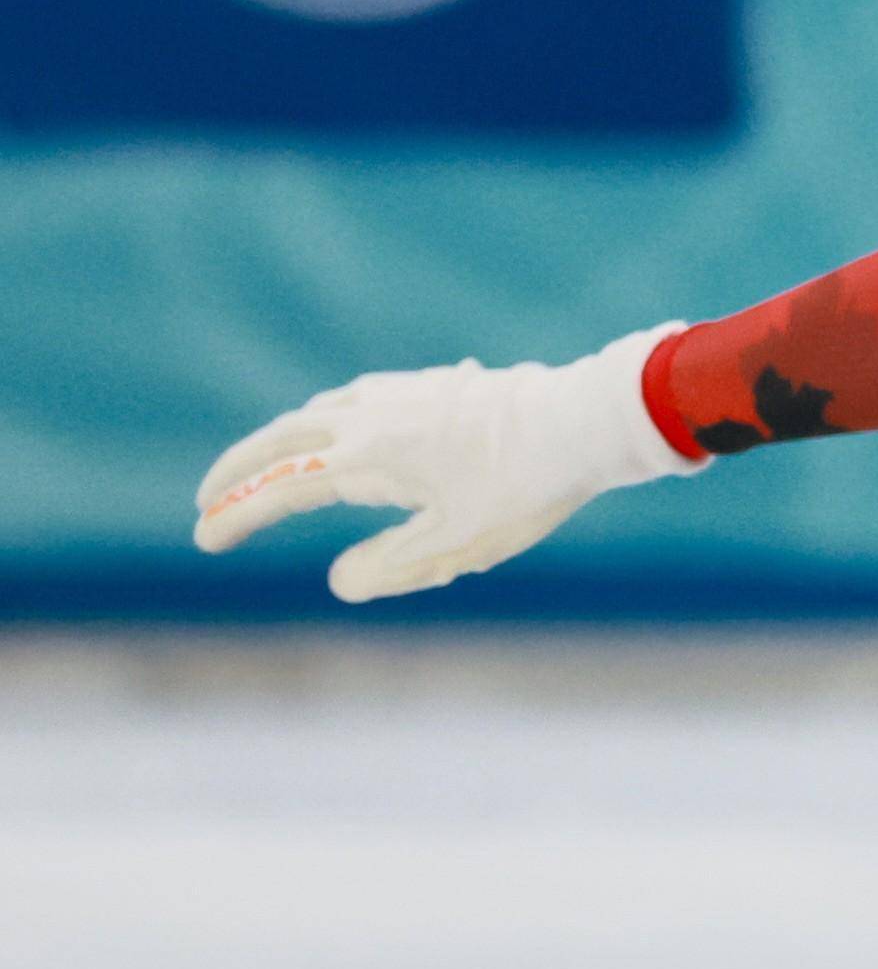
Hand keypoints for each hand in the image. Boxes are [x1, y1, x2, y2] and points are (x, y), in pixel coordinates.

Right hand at [193, 324, 697, 601]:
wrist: (582, 422)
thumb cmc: (524, 489)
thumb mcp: (458, 544)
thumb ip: (392, 566)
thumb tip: (340, 583)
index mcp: (365, 457)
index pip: (279, 490)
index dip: (237, 516)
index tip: (205, 538)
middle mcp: (369, 416)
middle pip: (278, 439)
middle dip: (236, 470)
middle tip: (208, 497)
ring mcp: (399, 394)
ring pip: (316, 413)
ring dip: (278, 441)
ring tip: (264, 467)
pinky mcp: (430, 385)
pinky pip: (354, 399)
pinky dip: (324, 419)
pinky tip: (339, 428)